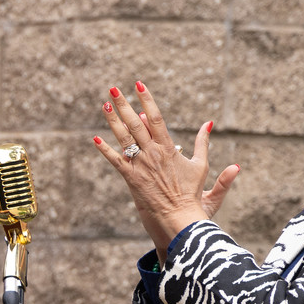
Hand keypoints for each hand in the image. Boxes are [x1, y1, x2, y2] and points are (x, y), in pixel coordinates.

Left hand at [91, 82, 239, 250]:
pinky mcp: (132, 179)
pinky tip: (95, 139)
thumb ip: (203, 143)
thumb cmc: (191, 194)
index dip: (147, 100)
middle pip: (136, 123)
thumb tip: (208, 123)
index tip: (139, 85)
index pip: (156, 118)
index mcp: (169, 148)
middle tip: (114, 89)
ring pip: (124, 138)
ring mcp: (141, 166)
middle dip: (124, 105)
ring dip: (113, 120)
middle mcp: (153, 154)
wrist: (179, 218)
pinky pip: (116, 162)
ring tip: (104, 104)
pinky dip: (106, 150)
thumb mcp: (201, 165)